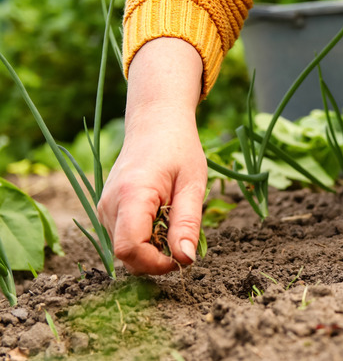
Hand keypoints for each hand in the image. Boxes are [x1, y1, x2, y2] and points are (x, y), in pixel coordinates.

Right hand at [98, 38, 205, 273]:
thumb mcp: (193, 185)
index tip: (183, 256)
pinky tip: (162, 218)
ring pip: (126, 251)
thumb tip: (185, 260)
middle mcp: (109, 205)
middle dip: (158, 259)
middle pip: (127, 256)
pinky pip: (124, 239)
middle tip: (184, 238)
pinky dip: (146, 239)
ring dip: (153, 249)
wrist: (155, 124)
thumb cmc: (178, 149)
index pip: (130, 250)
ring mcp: (104, 209)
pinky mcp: (107, 211)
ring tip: (174, 221)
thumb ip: (187, 223)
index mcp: (131, 196)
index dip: (157, 263)